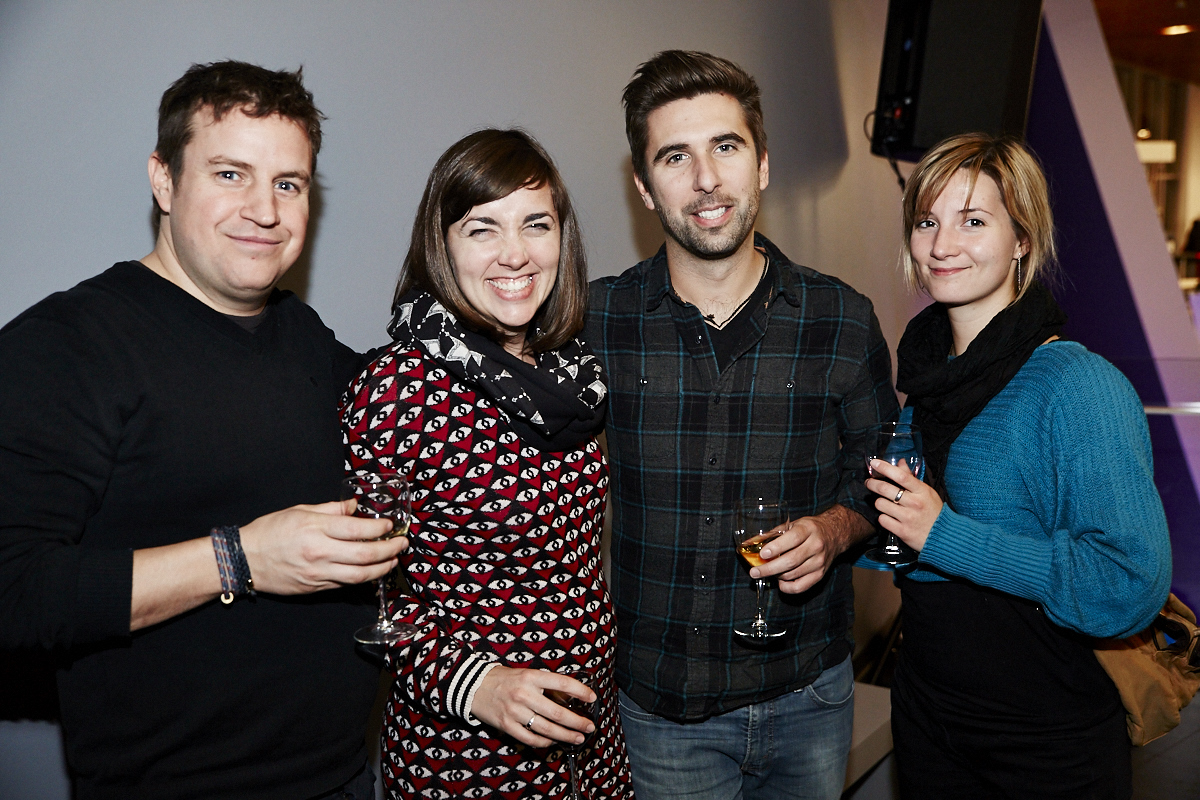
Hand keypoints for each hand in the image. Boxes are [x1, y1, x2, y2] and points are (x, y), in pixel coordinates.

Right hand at [239, 499, 406, 593]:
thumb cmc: (270, 531)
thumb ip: (331, 509)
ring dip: (382, 568)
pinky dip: (363, 578)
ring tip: (394, 560)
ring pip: (359, 575)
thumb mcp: (299, 511)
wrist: (244, 560)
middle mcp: (319, 553)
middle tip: (402, 543)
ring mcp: (318, 574)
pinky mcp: (315, 588)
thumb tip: (355, 506)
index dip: (379, 528)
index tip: (390, 525)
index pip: (357, 529)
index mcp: (315, 529)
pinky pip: (345, 584)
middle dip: (389, 550)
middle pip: (365, 555)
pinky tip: (373, 571)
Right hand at [471, 666, 596, 747]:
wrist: (473, 686)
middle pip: (558, 712)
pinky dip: (546, 742)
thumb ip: (545, 683)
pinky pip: (531, 739)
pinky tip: (554, 741)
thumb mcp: (526, 673)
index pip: (562, 682)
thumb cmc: (504, 679)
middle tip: (590, 726)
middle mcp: (524, 694)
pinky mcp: (507, 726)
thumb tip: (569, 695)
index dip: (580, 691)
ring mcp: (515, 711)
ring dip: (566, 735)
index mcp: (531, 676)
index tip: (592, 698)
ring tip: (578, 737)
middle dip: (578, 722)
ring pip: (547, 729)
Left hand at [751, 504, 869, 593]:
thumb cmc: (809, 529)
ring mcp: (819, 562)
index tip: (763, 554)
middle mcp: (816, 546)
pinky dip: (787, 587)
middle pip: (791, 561)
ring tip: (765, 572)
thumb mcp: (793, 524)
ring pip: (793, 574)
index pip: (792, 539)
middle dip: (770, 568)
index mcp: (808, 530)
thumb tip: (749, 543)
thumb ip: (773, 534)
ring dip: (776, 576)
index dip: (776, 547)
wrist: (834, 534)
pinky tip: (779, 581)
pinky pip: (801, 586)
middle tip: (755, 572)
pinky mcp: (820, 574)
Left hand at [865, 459, 941, 550]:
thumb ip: (911, 478)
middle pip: (885, 489)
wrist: (944, 535)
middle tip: (869, 482)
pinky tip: (889, 517)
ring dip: (879, 502)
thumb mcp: (927, 492)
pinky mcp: (902, 531)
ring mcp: (908, 517)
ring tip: (884, 503)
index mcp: (922, 491)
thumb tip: (900, 462)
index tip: (874, 463)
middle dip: (873, 483)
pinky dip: (883, 517)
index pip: (901, 476)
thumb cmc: (934, 511)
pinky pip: (882, 519)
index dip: (885, 468)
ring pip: (880, 504)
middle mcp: (914, 503)